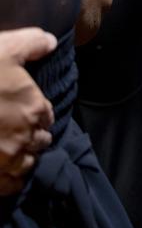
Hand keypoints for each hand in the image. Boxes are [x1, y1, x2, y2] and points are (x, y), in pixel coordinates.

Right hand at [0, 28, 55, 194]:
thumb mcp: (6, 47)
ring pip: (26, 164)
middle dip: (33, 135)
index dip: (38, 112)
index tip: (28, 110)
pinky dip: (10, 180)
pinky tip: (3, 170)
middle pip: (40, 141)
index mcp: (34, 107)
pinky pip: (9, 186)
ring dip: (23, 157)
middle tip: (19, 129)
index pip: (47, 116)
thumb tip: (51, 42)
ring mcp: (6, 159)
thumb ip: (33, 43)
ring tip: (12, 150)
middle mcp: (25, 136)